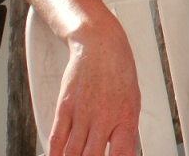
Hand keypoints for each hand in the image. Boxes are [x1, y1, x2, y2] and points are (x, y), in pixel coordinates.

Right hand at [48, 17, 141, 155]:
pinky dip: (55, 154)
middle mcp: (104, 117)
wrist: (99, 44)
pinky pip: (57, 138)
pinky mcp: (65, 107)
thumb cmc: (119, 70)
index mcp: (126, 116)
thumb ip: (127, 129)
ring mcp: (82, 113)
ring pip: (73, 153)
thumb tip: (126, 152)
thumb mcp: (133, 99)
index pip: (123, 153)